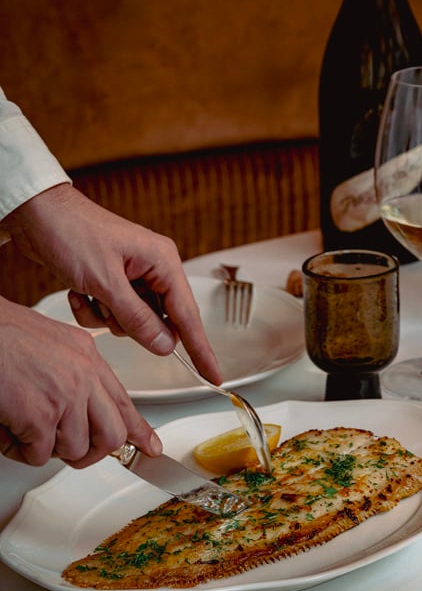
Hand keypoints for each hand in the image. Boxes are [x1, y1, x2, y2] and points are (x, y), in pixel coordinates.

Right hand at [0, 297, 160, 466]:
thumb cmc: (3, 336)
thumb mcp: (54, 346)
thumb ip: (74, 375)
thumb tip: (80, 410)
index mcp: (87, 357)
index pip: (123, 401)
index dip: (138, 430)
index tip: (149, 447)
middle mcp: (83, 375)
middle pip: (112, 435)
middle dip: (90, 453)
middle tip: (70, 452)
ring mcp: (66, 395)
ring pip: (74, 449)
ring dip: (45, 449)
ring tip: (23, 428)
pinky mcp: (41, 416)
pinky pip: (39, 454)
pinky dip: (19, 449)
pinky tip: (8, 429)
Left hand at [3, 183, 222, 384]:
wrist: (39, 216)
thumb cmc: (73, 232)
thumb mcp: (105, 281)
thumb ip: (137, 317)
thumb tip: (164, 345)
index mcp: (163, 262)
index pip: (188, 314)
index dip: (201, 348)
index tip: (213, 374)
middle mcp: (153, 269)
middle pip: (158, 321)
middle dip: (129, 324)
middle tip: (107, 307)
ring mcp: (133, 277)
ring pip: (132, 322)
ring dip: (105, 317)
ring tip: (87, 294)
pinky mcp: (113, 283)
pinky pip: (112, 315)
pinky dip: (92, 311)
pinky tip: (79, 293)